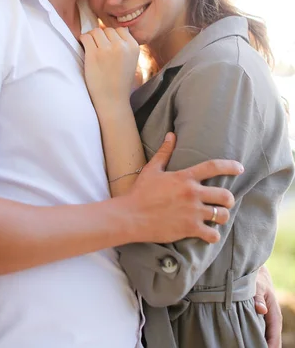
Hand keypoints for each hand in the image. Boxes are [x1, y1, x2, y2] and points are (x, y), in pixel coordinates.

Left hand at [80, 27, 139, 107]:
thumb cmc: (120, 82)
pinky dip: (83, 40)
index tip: (107, 45)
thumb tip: (116, 31)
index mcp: (133, 46)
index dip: (111, 37)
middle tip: (97, 48)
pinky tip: (83, 47)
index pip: (120, 30)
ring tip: (90, 47)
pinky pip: (86, 37)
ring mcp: (107, 49)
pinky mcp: (93, 54)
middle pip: (107, 30)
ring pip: (96, 31)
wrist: (113, 100)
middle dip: (101, 37)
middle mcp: (121, 45)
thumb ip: (126, 46)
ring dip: (92, 37)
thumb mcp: (131, 61)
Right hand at [125, 133, 243, 243]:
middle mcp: (192, 193)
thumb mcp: (152, 169)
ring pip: (222, 215)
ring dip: (222, 216)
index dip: (230, 166)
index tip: (240, 168)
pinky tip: (208, 233)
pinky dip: (213, 235)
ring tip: (216, 217)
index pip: (213, 167)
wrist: (131, 216)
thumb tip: (171, 135)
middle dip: (228, 199)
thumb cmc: (141, 192)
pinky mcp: (190, 229)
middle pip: (225, 195)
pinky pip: (213, 234)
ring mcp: (193, 212)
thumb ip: (164, 152)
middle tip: (224, 202)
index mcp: (185, 177)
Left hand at [254, 265, 281, 347]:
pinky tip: (247, 343)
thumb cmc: (258, 280)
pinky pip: (261, 333)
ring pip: (266, 338)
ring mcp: (267, 321)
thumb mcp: (258, 286)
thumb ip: (258, 297)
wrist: (258, 274)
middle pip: (272, 341)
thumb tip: (261, 309)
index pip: (275, 337)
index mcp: (275, 315)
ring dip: (259, 343)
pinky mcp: (261, 320)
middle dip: (263, 347)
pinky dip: (256, 339)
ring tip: (248, 347)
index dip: (269, 346)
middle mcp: (273, 321)